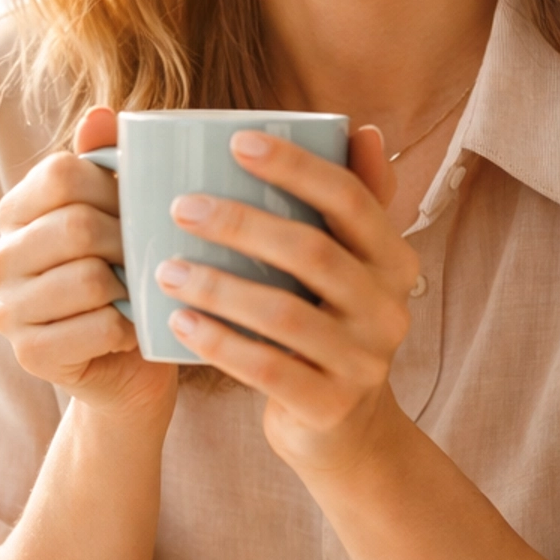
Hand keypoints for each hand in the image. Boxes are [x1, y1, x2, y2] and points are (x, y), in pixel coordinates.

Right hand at [0, 106, 177, 421]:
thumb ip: (108, 161)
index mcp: (15, 212)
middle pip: (77, 226)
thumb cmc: (127, 278)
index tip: (136, 208)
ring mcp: (7, 309)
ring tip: (138, 291)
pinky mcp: (28, 353)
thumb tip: (102, 114)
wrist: (128, 365)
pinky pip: (96, 326)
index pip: (62, 174)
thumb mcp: (122, 214)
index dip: (113, 187)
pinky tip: (130, 328)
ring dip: (129, 286)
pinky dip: (127, 327)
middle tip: (148, 256)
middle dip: (128, 242)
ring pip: (87, 278)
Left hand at [158, 125, 418, 475]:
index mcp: (394, 260)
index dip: (297, 166)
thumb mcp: (352, 268)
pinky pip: (267, 369)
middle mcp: (389, 308)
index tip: (237, 141)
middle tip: (181, 206)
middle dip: (242, 223)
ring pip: (284, 314)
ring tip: (165, 270)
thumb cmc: (330, 326)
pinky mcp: (329, 405)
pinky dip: (219, 343)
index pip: (351, 199)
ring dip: (218, 286)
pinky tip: (177, 322)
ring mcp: (363, 361)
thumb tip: (362, 129)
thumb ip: (353, 202)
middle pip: (312, 252)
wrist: (345, 431)